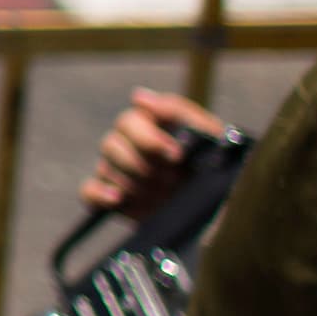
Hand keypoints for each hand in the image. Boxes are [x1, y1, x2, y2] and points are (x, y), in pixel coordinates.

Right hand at [87, 87, 227, 213]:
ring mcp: (122, 174)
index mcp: (155, 128)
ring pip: (104, 167)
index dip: (148, 138)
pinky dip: (100, 194)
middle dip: (139, 164)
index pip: (130, 120)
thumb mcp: (213, 139)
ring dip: (132, 183)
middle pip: (111, 143)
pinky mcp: (115, 201)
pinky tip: (118, 200)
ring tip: (162, 197)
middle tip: (170, 181)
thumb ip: (179, 111)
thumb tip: (138, 96)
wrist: (227, 220)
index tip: (175, 156)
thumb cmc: (223, 176)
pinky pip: (89, 191)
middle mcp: (133, 147)